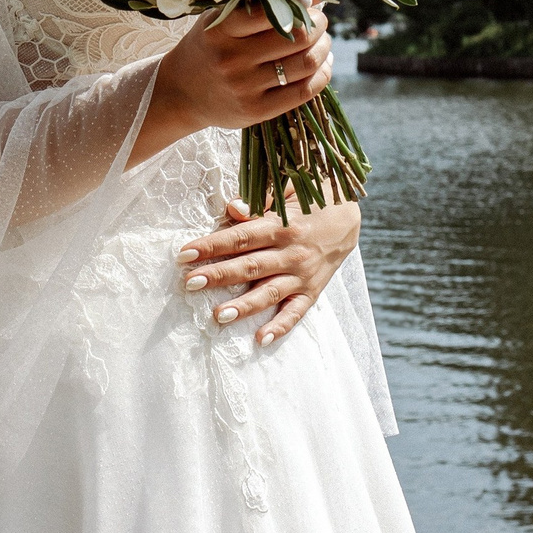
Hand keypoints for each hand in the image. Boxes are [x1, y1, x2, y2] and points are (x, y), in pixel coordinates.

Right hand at [136, 4, 332, 159]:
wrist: (180, 94)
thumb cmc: (206, 49)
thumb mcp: (215, 21)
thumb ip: (250, 8)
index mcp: (220, 31)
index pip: (270, 11)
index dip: (298, 4)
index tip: (306, 2)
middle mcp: (232, 60)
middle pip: (296, 37)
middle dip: (317, 25)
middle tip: (319, 22)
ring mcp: (245, 88)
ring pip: (306, 63)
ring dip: (323, 48)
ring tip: (322, 41)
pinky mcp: (257, 111)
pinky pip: (304, 91)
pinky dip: (322, 74)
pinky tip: (322, 64)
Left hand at [174, 196, 360, 343]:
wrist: (348, 217)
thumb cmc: (306, 201)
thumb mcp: (283, 193)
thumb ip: (257, 201)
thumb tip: (232, 208)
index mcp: (281, 226)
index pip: (240, 238)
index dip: (211, 246)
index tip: (184, 254)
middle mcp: (292, 253)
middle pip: (249, 266)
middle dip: (217, 275)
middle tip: (189, 283)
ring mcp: (302, 275)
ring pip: (269, 293)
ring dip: (243, 306)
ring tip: (218, 316)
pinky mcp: (312, 291)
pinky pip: (295, 312)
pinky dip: (280, 327)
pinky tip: (260, 339)